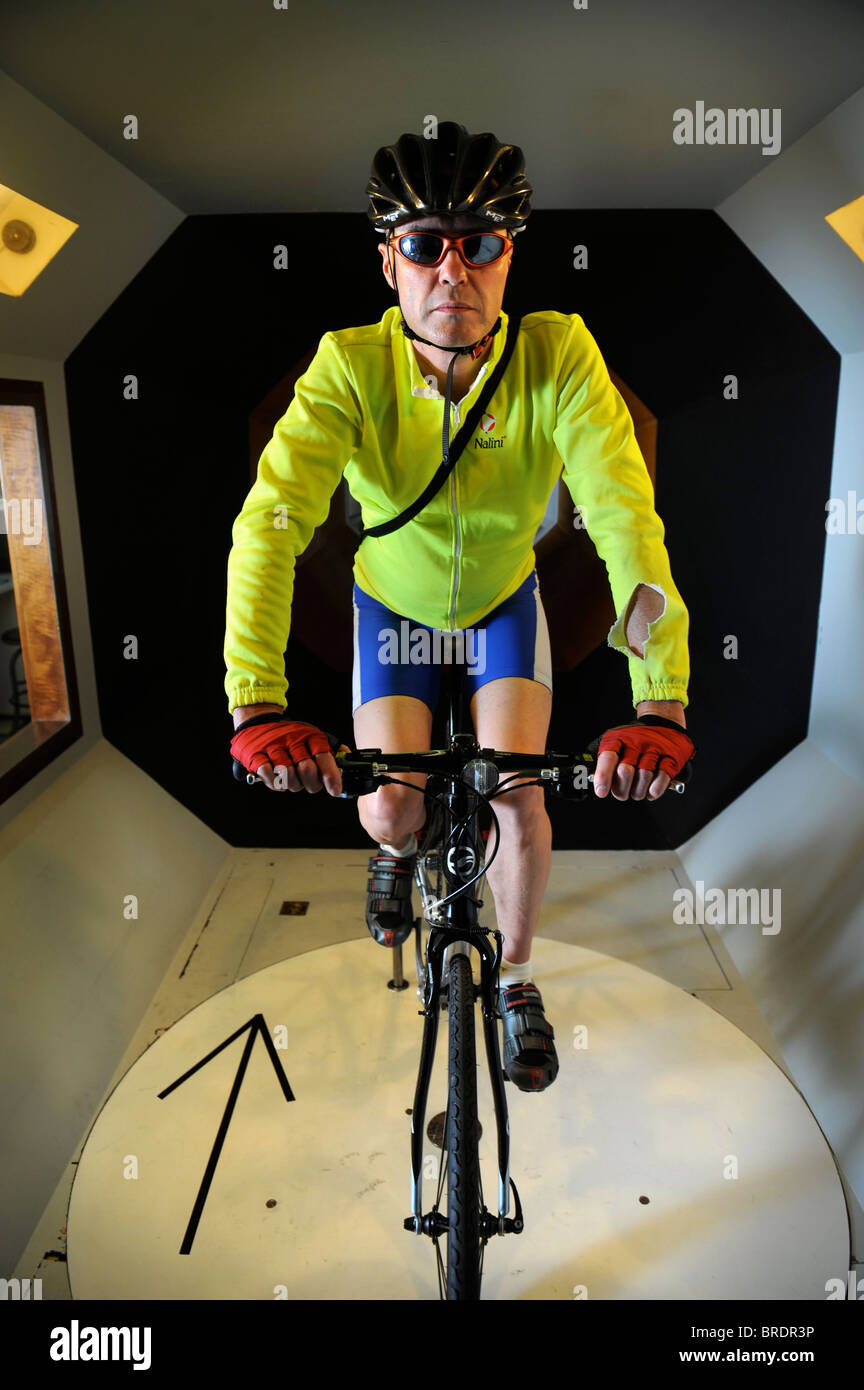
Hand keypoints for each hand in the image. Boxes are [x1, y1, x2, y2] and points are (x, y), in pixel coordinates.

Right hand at [230, 715, 350, 795]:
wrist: (257, 720)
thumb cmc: (288, 735)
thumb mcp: (310, 737)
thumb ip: (329, 749)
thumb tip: (347, 755)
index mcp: (308, 735)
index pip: (323, 755)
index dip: (331, 775)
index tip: (334, 789)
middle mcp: (291, 739)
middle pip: (306, 768)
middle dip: (311, 784)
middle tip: (311, 785)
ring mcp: (273, 746)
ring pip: (286, 773)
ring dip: (292, 784)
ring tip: (293, 781)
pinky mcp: (255, 754)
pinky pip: (267, 773)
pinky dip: (273, 782)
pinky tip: (277, 779)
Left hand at [592, 718, 693, 801]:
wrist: (663, 722)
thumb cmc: (634, 740)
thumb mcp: (614, 743)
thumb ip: (604, 762)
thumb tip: (594, 781)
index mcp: (618, 738)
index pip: (608, 757)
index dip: (603, 776)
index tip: (601, 791)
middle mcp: (636, 742)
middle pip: (625, 771)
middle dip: (622, 788)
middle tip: (623, 793)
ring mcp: (655, 748)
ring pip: (644, 776)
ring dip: (639, 791)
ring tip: (637, 791)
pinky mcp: (671, 756)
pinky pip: (663, 776)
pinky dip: (655, 789)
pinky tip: (651, 791)